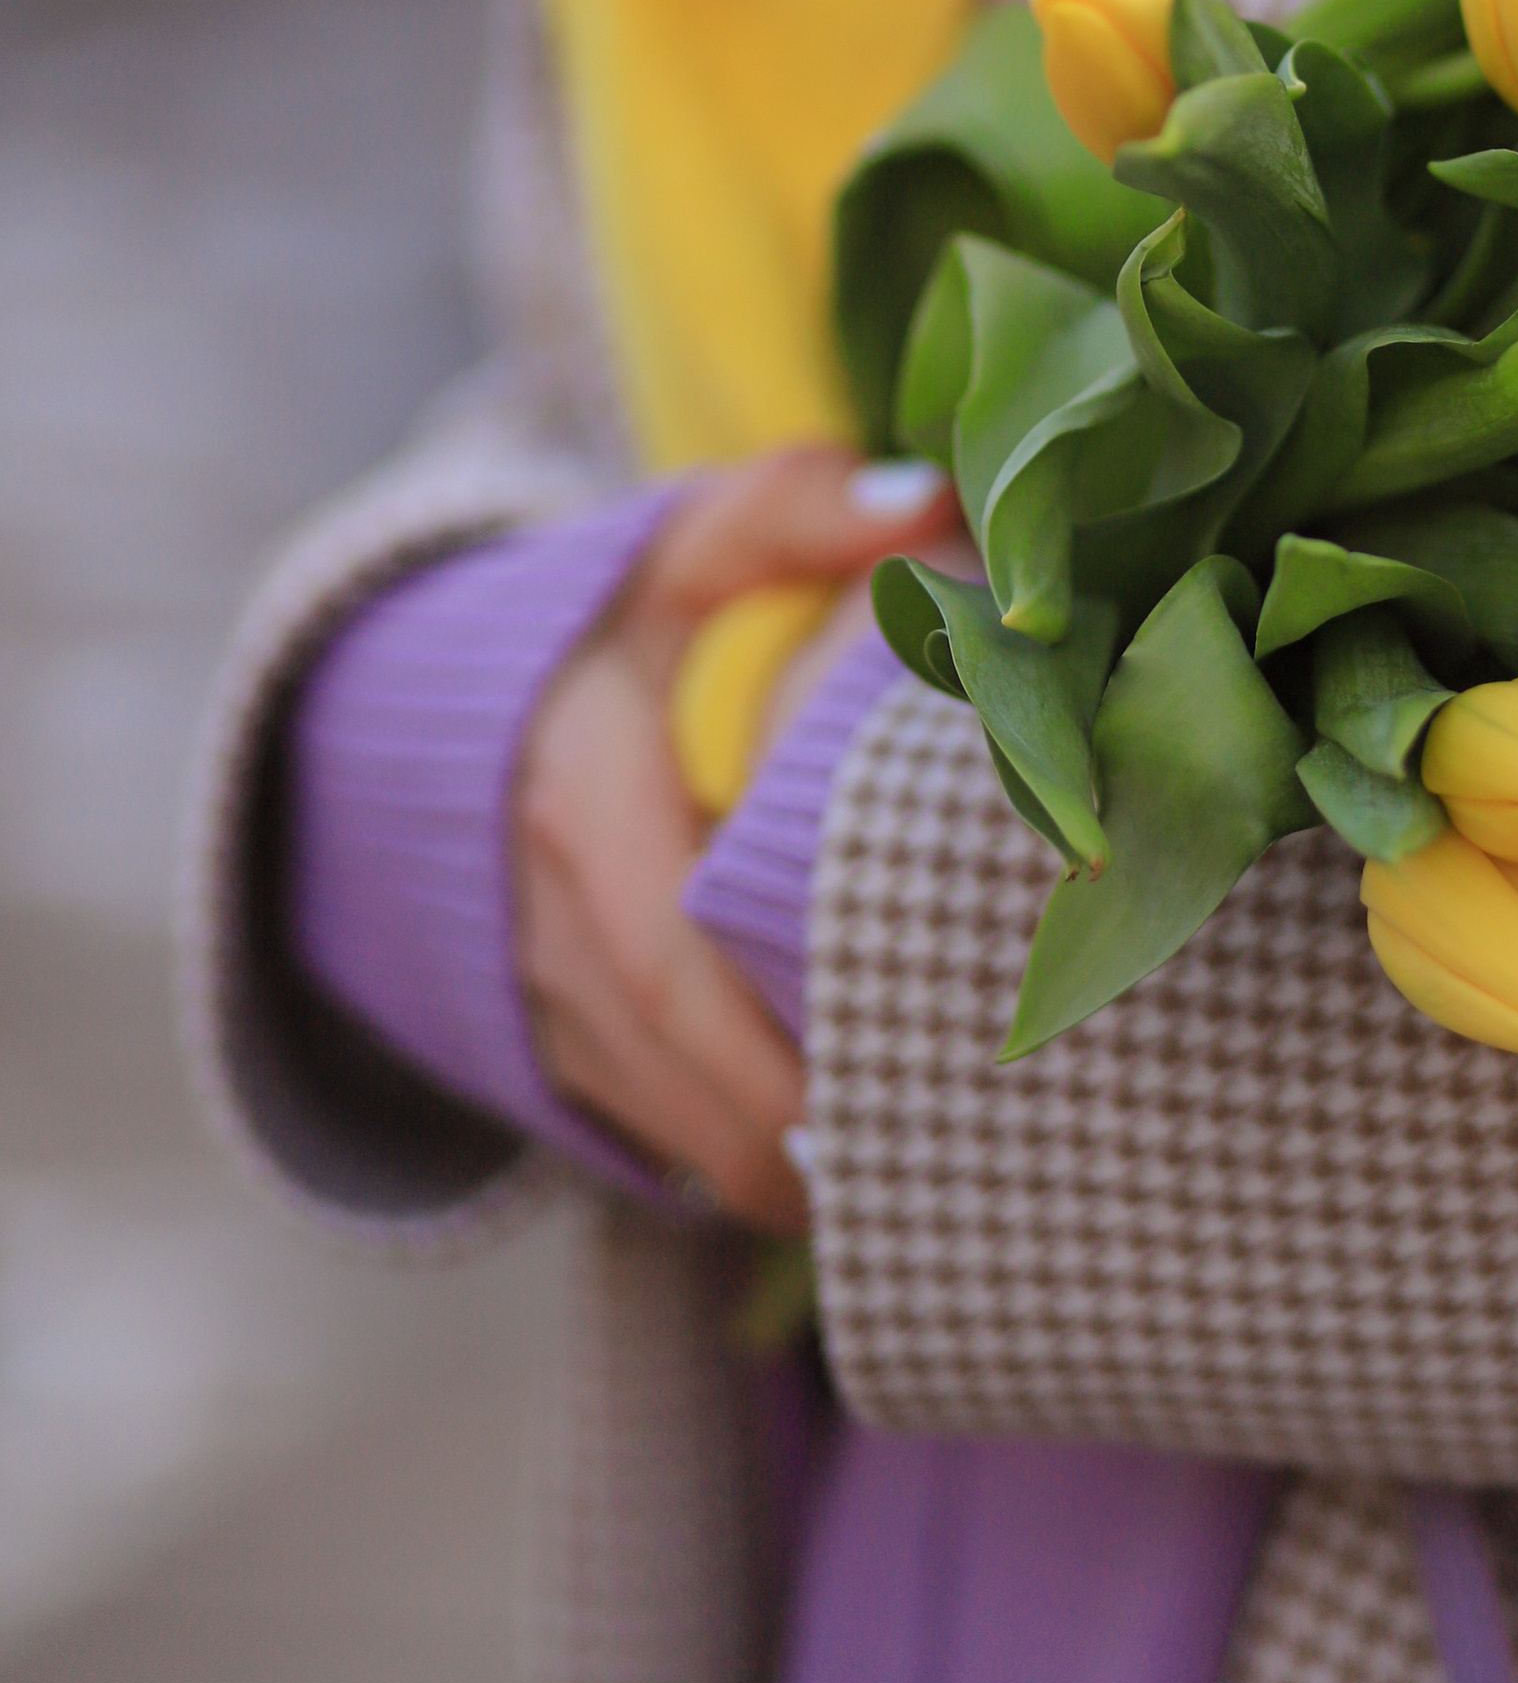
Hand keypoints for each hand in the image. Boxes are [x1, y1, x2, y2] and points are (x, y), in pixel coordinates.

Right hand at [512, 445, 959, 1229]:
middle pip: (668, 1068)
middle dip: (785, 1136)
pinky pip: (630, 1125)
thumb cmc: (604, 625)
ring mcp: (525, 988)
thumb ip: (792, 513)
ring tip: (895, 1177)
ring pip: (648, 1120)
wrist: (431, 702)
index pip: (669, 956)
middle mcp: (539, 909)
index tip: (881, 1090)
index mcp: (580, 792)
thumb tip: (919, 504)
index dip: (769, 1048)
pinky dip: (715, 1157)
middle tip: (922, 1159)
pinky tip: (813, 1169)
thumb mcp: (680, 549)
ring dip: (759, 1165)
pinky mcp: (531, 1036)